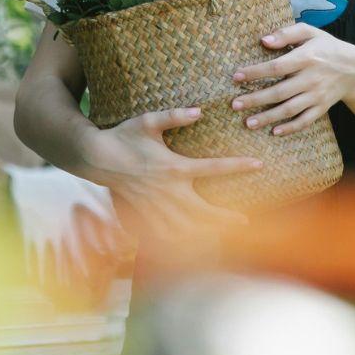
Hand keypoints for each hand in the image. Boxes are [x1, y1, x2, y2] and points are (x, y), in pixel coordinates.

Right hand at [79, 106, 261, 243]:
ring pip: (187, 226)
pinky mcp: (144, 213)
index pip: (215, 167)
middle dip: (226, 217)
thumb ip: (175, 116)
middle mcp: (169, 191)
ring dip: (207, 231)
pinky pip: (165, 232)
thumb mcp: (149, 121)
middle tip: (246, 221)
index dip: (239, 166)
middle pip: (205, 210)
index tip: (259, 164)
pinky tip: (191, 243)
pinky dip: (179, 240)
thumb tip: (199, 110)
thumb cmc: (123, 136)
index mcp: (175, 167)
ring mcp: (156, 206)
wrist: (94, 157)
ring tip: (224, 235)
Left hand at [229, 22, 354, 135]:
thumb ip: (286, 33)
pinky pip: (305, 120)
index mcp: (306, 57)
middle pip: (279, 92)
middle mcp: (311, 78)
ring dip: (268, 118)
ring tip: (248, 123)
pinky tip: (274, 132)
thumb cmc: (326, 47)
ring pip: (289, 109)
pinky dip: (290, 128)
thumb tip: (263, 40)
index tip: (236, 77)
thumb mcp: (310, 32)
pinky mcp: (322, 108)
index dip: (256, 72)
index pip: (277, 67)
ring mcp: (317, 95)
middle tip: (235, 105)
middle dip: (255, 100)